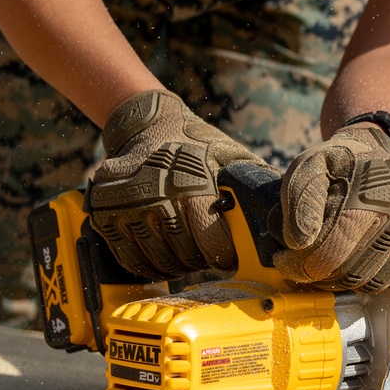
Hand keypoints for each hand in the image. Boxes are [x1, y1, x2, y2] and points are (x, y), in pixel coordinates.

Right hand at [86, 90, 270, 277]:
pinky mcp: (103, 214)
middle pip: (184, 256)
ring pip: (156, 261)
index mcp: (190, 182)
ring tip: (185, 251)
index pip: (210, 243)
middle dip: (200, 261)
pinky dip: (147, 264)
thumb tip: (285, 216)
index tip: (228, 256)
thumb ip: (253, 185)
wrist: (147, 124)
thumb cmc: (196, 144)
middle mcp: (153, 194)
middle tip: (207, 254)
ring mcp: (125, 206)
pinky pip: (128, 258)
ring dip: (175, 265)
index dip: (222, 255)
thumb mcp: (230, 156)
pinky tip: (161, 254)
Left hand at [274, 123, 389, 292]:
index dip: (298, 265)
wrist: (381, 155)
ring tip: (328, 259)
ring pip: (371, 283)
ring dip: (343, 280)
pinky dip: (369, 278)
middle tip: (303, 262)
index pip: (328, 255)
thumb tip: (300, 242)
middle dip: (318, 274)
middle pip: (350, 274)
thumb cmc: (340, 163)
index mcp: (371, 196)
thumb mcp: (309, 166)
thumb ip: (300, 200)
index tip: (284, 259)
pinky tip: (356, 258)